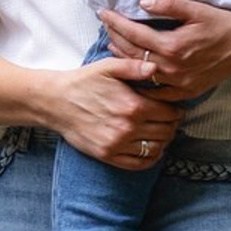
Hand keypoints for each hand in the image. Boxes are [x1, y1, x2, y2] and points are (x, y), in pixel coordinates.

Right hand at [48, 61, 185, 169]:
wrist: (54, 102)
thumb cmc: (82, 82)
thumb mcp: (108, 67)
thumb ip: (134, 67)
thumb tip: (156, 68)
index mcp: (133, 105)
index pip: (170, 114)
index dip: (176, 110)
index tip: (173, 108)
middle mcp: (128, 127)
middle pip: (166, 132)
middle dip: (171, 125)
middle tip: (168, 120)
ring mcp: (117, 144)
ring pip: (156, 148)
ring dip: (163, 141)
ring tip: (159, 133)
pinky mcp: (107, 155)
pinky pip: (139, 163)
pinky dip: (150, 158)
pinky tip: (150, 149)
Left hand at [97, 0, 230, 99]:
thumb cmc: (224, 24)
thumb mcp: (198, 9)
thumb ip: (169, 4)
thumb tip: (142, 2)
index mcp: (173, 46)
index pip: (134, 34)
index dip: (115, 22)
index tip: (102, 13)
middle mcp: (172, 68)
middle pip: (132, 53)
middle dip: (115, 37)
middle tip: (105, 26)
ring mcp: (178, 83)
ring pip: (140, 71)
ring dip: (123, 57)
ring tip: (113, 43)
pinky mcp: (186, 91)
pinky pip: (156, 90)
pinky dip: (141, 80)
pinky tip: (131, 72)